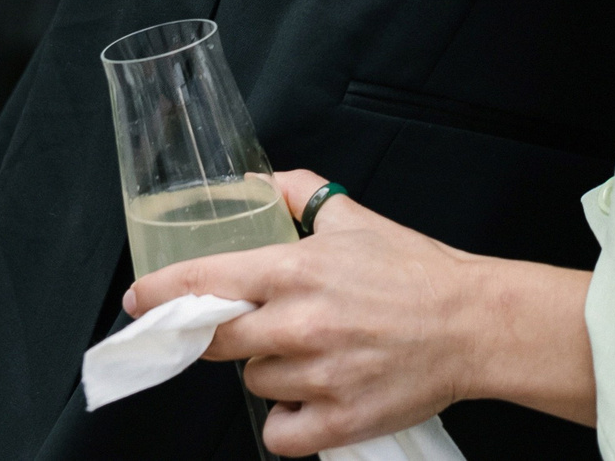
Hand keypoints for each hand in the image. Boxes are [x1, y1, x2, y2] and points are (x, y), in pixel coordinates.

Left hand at [121, 169, 595, 453]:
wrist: (476, 324)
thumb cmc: (420, 273)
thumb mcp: (359, 220)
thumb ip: (302, 195)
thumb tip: (262, 182)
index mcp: (299, 269)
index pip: (205, 281)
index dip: (161, 293)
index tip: (138, 301)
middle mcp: (301, 323)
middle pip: (216, 341)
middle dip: (226, 334)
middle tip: (257, 328)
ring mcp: (317, 375)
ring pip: (253, 384)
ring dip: (272, 372)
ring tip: (314, 356)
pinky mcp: (337, 419)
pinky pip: (278, 432)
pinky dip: (290, 420)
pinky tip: (315, 397)